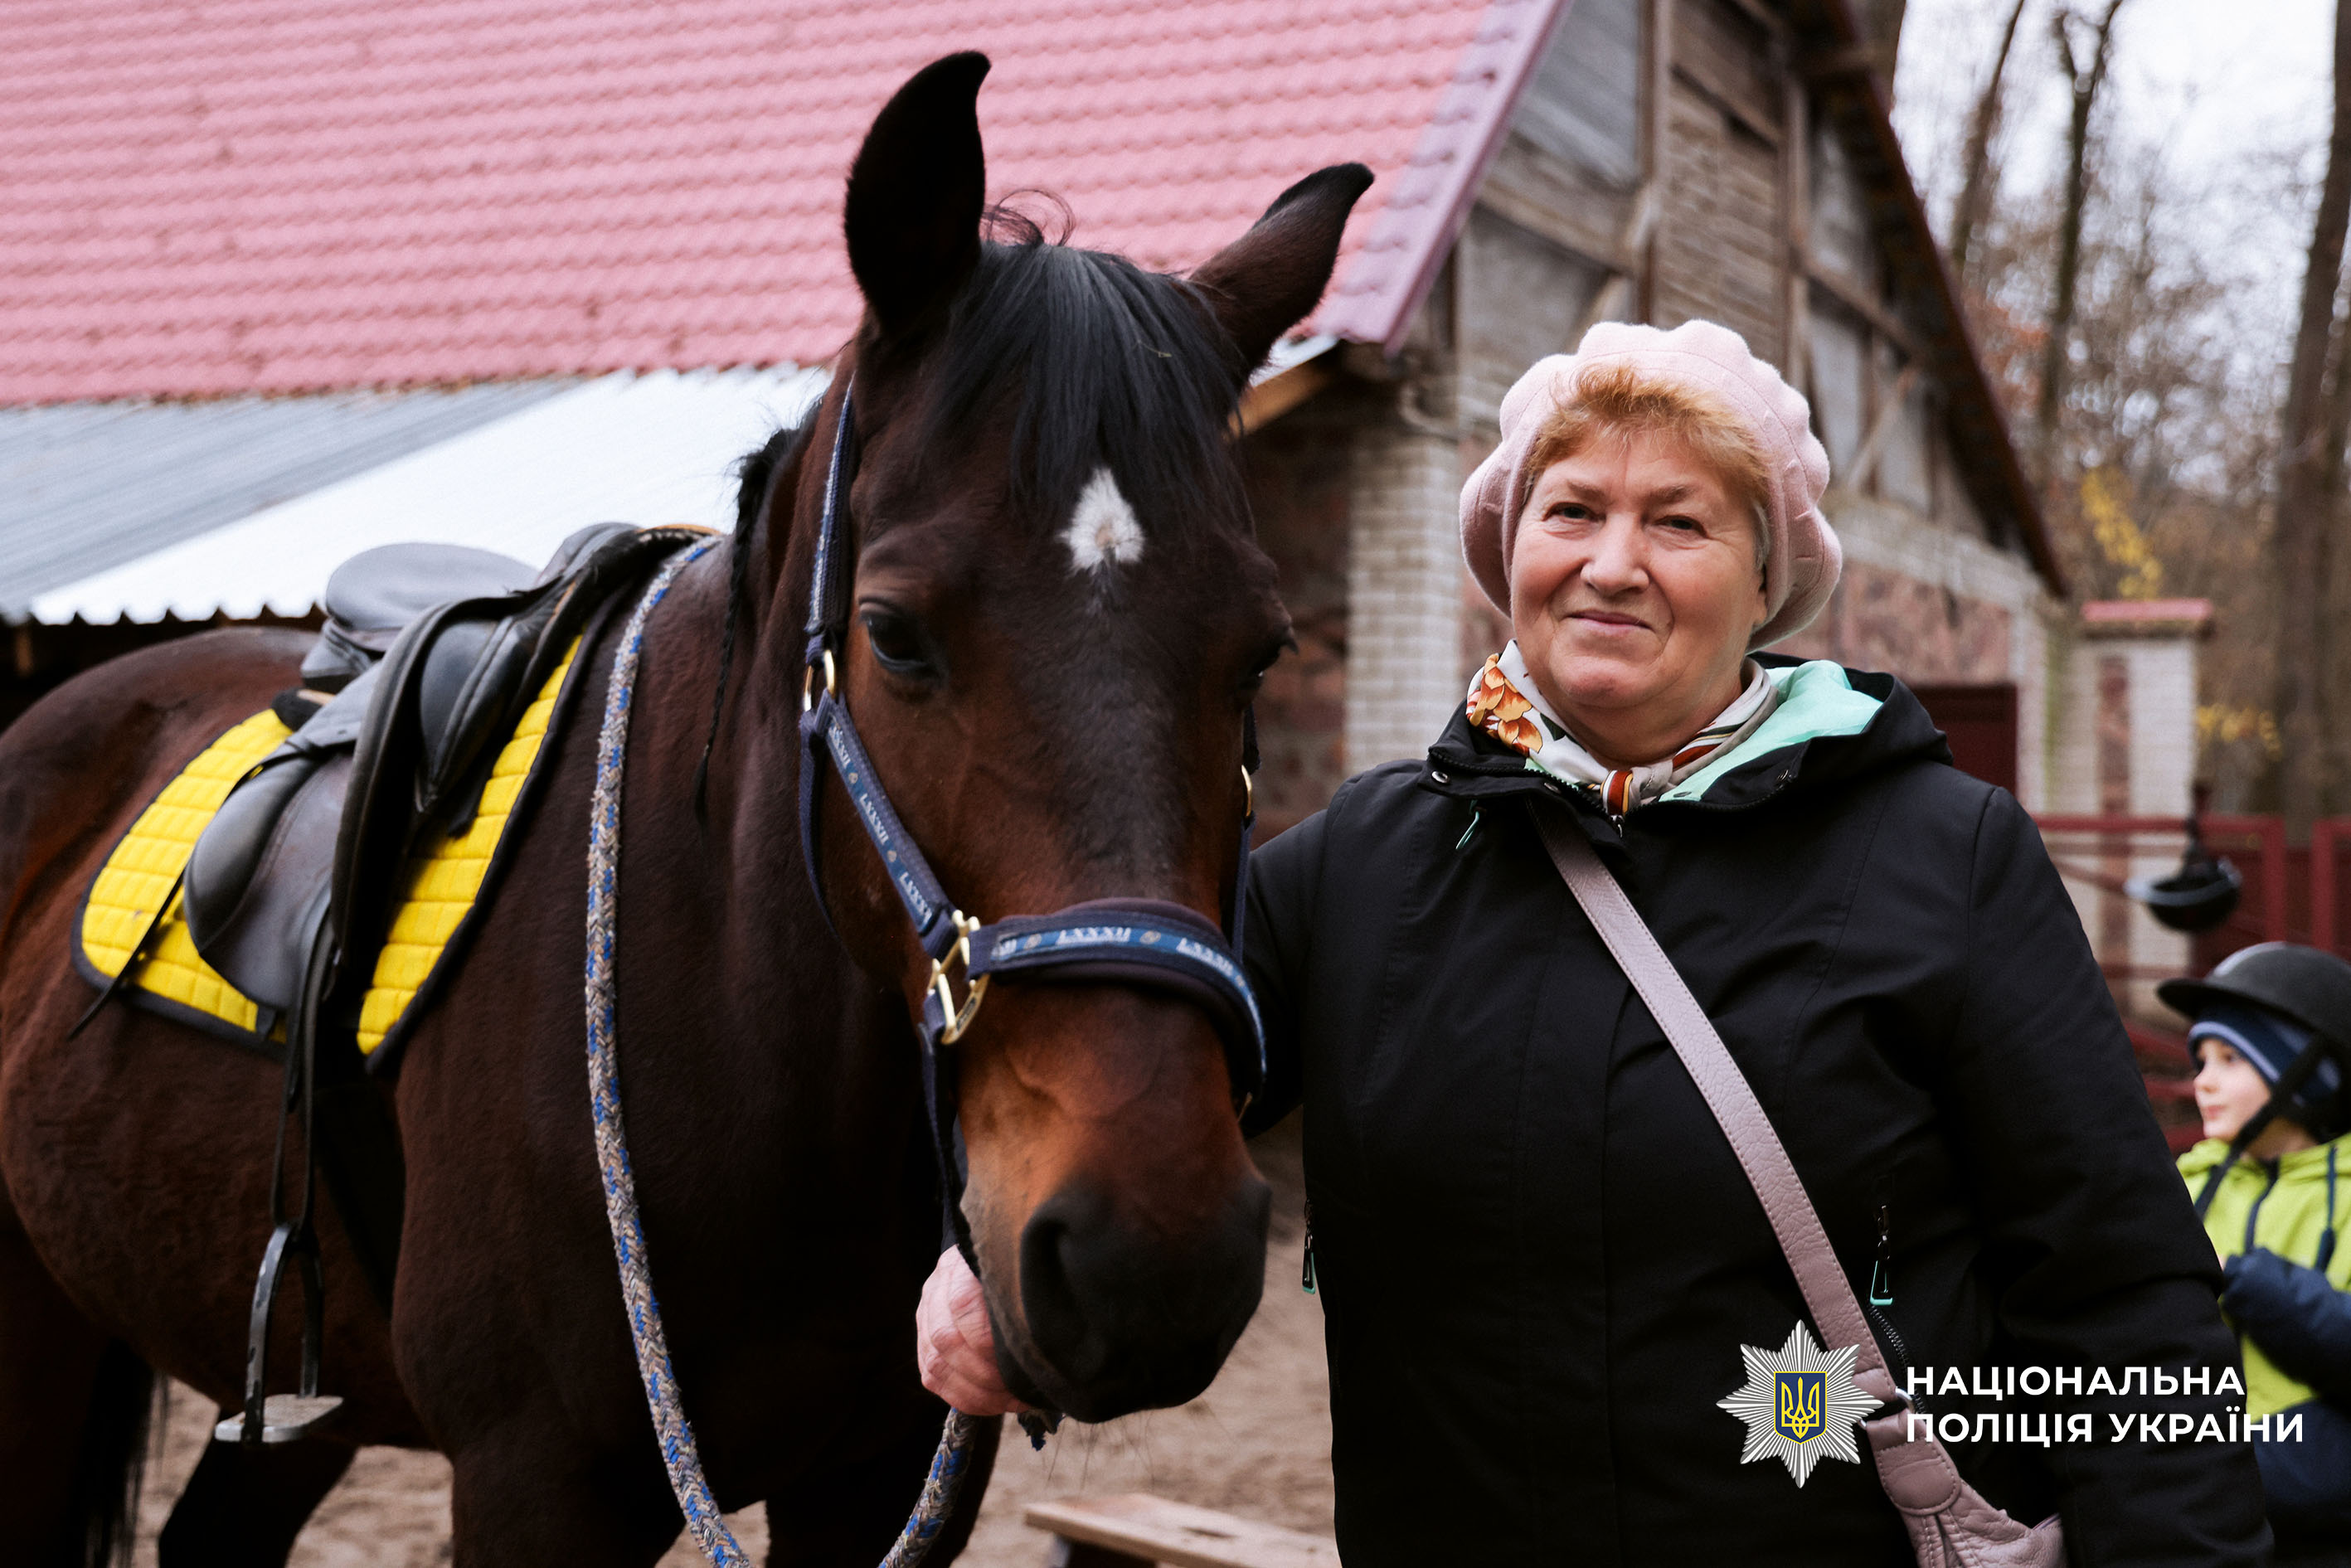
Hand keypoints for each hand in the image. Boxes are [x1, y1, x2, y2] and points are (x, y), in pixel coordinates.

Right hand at [916, 1246, 1031, 1414]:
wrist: (984, 1259)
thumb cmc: (1011, 1269)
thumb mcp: (1019, 1268)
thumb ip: (1024, 1293)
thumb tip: (1048, 1333)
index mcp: (960, 1266)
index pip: (962, 1305)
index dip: (988, 1340)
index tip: (1021, 1359)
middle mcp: (936, 1290)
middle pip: (945, 1340)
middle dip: (985, 1375)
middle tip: (1020, 1390)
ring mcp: (924, 1317)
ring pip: (935, 1365)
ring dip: (975, 1393)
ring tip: (1011, 1402)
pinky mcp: (923, 1343)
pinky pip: (932, 1379)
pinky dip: (963, 1398)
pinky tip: (992, 1403)